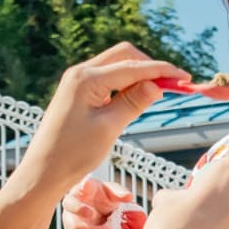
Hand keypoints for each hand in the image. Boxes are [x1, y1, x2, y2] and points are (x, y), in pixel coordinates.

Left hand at [17, 43, 187, 194]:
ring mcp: (77, 82)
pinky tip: (137, 98)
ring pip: (116, 65)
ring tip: (159, 93)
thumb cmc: (72, 154)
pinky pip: (108, 79)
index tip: (185, 77)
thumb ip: (134, 103)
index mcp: (86, 79)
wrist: (43, 172)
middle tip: (173, 84)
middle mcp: (80, 73)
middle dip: (150, 67)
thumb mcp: (109, 128)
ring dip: (139, 75)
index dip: (162, 71)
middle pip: (125, 56)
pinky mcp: (78, 93)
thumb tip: (157, 85)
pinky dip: (126, 84)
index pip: (133, 67)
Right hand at [63, 175, 132, 228]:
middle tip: (108, 228)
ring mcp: (70, 221)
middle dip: (89, 224)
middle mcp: (71, 206)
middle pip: (71, 214)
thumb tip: (129, 197)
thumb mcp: (112, 192)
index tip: (89, 189)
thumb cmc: (102, 197)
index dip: (83, 190)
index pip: (78, 189)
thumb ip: (119, 193)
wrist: (100, 210)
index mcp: (80, 191)